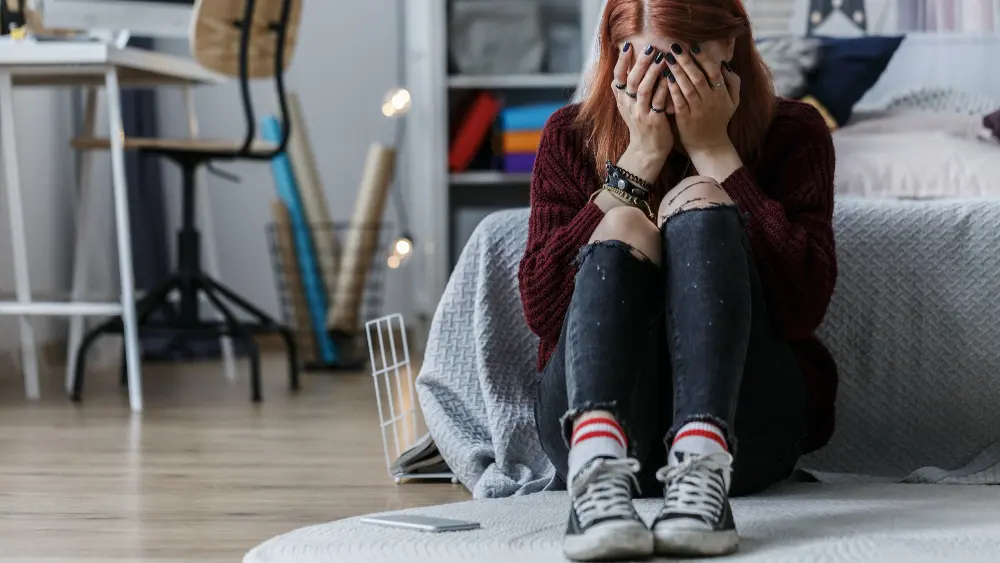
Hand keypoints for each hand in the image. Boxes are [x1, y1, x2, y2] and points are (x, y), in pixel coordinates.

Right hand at [611, 42, 672, 182]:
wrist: (647, 152)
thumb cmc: (642, 127)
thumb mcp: (629, 109)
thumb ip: (627, 91)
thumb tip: (625, 70)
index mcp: (622, 101)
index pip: (617, 78)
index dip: (621, 62)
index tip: (628, 46)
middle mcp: (629, 106)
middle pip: (631, 80)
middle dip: (639, 63)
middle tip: (650, 48)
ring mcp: (640, 114)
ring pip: (643, 89)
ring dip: (652, 72)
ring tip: (661, 58)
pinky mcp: (653, 121)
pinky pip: (658, 102)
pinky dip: (663, 88)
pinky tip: (670, 77)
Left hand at [664, 43, 740, 153]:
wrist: (709, 145)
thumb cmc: (720, 119)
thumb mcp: (733, 101)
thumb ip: (733, 82)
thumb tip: (724, 63)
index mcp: (722, 94)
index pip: (713, 72)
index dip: (704, 58)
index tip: (693, 46)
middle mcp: (710, 101)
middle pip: (698, 77)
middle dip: (686, 61)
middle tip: (675, 47)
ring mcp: (698, 110)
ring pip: (688, 88)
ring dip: (677, 72)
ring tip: (668, 58)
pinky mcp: (685, 119)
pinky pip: (679, 101)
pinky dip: (673, 89)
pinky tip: (666, 77)